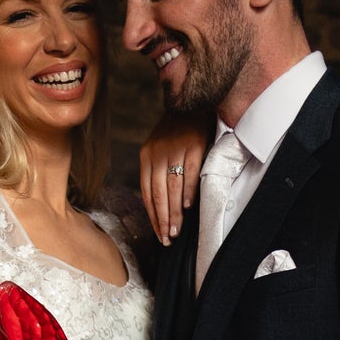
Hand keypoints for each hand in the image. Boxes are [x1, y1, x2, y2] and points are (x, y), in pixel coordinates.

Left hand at [138, 115, 208, 243]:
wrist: (191, 100)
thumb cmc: (178, 130)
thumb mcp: (161, 148)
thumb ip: (159, 171)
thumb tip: (164, 204)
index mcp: (146, 156)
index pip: (146, 192)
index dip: (152, 215)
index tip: (158, 233)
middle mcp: (157, 154)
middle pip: (158, 194)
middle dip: (163, 219)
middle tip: (167, 238)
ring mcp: (175, 150)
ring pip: (172, 188)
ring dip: (175, 212)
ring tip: (177, 230)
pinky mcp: (193, 146)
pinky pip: (190, 174)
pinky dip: (189, 192)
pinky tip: (189, 208)